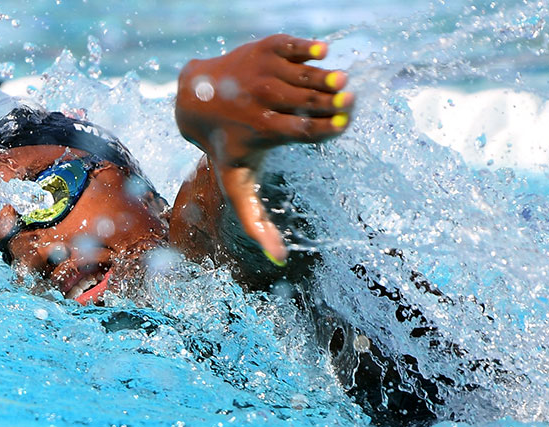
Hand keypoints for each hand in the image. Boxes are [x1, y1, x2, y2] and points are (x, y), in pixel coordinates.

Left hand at [175, 34, 352, 263]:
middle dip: (335, 101)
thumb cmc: (226, 146)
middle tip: (351, 102)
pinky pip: (295, 45)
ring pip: (307, 74)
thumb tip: (277, 260)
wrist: (197, 98)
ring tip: (343, 84)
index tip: (345, 126)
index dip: (331, 127)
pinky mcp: (264, 47)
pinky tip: (324, 55)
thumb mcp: (237, 184)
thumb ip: (256, 221)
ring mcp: (263, 69)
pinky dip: (311, 49)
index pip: (306, 130)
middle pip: (310, 100)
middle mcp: (262, 96)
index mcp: (263, 129)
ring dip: (329, 77)